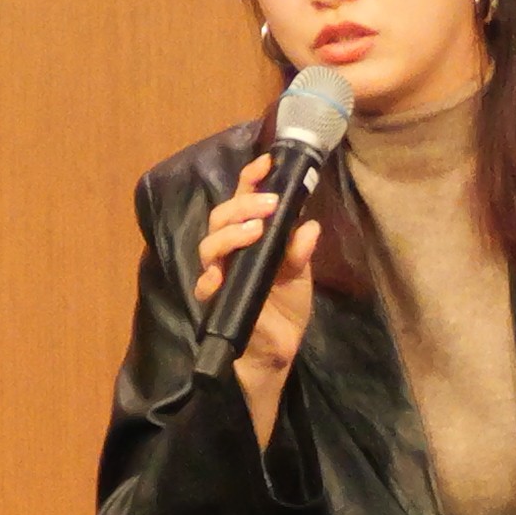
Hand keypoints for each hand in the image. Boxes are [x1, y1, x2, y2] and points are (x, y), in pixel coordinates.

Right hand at [182, 155, 328, 440]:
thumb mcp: (300, 276)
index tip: (267, 161)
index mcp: (251, 238)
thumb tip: (309, 227)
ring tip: (255, 229)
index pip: (243, 201)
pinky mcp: (216, 301)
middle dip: (242, 205)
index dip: (250, 179)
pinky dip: (212, 277)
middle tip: (268, 204)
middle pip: (221, 217)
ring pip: (210, 244)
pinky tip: (220, 275)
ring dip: (231, 233)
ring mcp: (221, 274)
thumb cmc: (285, 309)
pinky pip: (207, 284)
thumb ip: (300, 252)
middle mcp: (231, 251)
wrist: (278, 353)